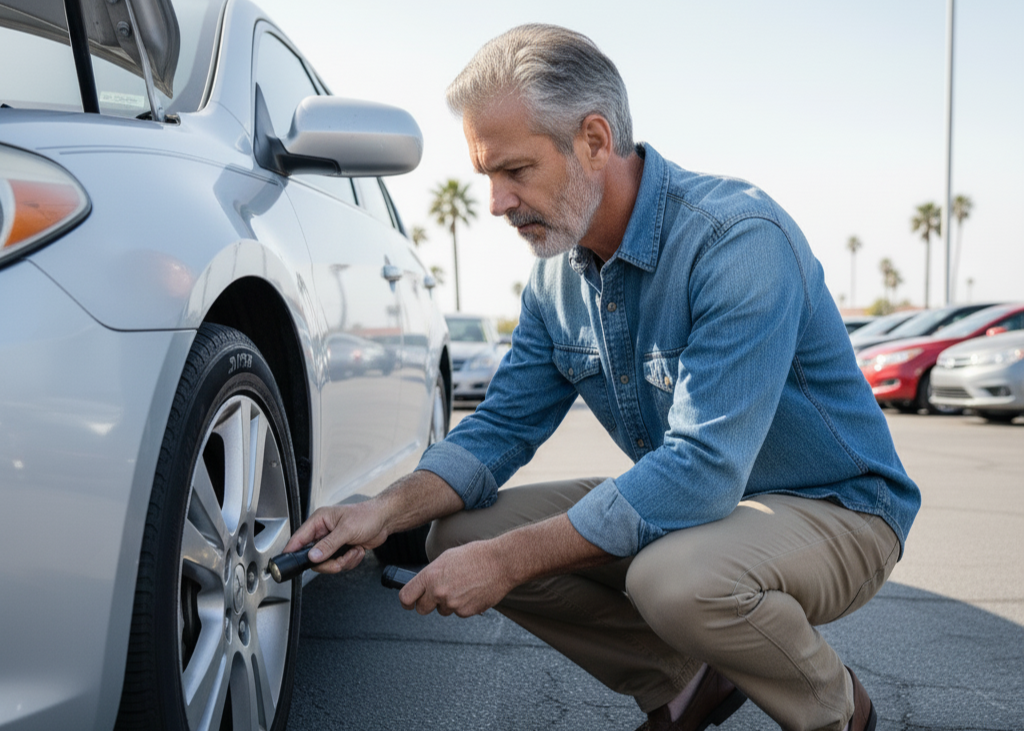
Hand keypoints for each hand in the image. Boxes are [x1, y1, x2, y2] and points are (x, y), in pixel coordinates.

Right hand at [283, 501, 387, 573]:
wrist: (384, 520)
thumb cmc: (367, 515)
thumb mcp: (347, 529)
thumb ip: (329, 544)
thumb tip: (313, 556)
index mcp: (319, 521)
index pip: (299, 538)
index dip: (293, 551)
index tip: (292, 563)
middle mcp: (323, 531)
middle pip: (313, 557)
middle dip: (329, 562)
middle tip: (340, 561)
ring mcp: (332, 542)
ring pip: (327, 563)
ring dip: (343, 561)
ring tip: (353, 551)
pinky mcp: (341, 549)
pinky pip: (339, 564)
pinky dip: (350, 561)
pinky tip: (357, 551)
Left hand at [399, 541, 513, 617]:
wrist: (500, 563)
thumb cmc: (475, 556)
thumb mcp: (447, 558)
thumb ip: (432, 574)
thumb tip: (424, 585)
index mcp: (430, 575)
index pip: (406, 596)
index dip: (406, 602)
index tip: (409, 603)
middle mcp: (438, 591)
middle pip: (422, 609)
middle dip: (427, 604)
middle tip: (437, 595)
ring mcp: (452, 604)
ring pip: (443, 610)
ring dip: (448, 603)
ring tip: (462, 586)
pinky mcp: (466, 612)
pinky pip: (458, 612)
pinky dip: (463, 605)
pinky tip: (472, 591)